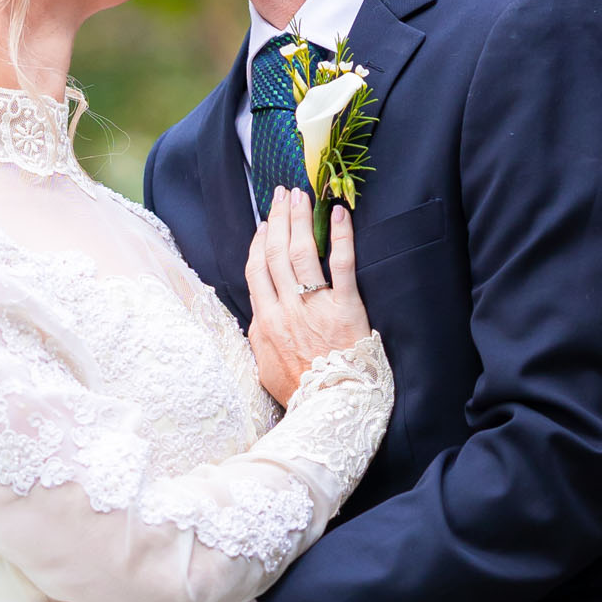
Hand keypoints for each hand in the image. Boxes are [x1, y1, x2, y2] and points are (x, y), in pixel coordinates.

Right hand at [246, 188, 369, 406]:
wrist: (329, 407)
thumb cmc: (300, 392)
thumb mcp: (265, 369)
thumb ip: (259, 342)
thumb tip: (258, 324)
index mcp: (264, 322)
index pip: (255, 271)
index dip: (258, 243)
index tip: (263, 225)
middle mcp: (285, 308)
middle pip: (275, 253)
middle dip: (278, 219)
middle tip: (281, 194)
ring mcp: (314, 306)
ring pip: (301, 252)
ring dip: (300, 219)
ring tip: (301, 195)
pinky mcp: (345, 307)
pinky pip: (342, 264)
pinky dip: (341, 236)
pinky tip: (339, 214)